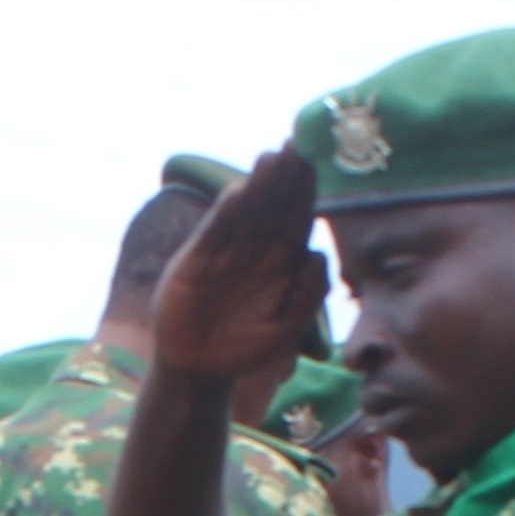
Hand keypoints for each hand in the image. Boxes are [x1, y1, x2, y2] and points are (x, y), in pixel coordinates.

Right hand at [151, 150, 327, 383]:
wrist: (199, 370)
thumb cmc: (245, 350)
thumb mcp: (284, 330)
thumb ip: (306, 297)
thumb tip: (318, 254)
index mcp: (281, 263)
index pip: (296, 217)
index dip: (305, 190)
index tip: (317, 162)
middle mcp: (254, 250)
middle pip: (273, 206)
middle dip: (284, 177)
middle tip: (296, 145)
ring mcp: (225, 252)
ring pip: (245, 213)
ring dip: (257, 186)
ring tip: (270, 158)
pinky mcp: (197, 261)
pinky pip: (214, 233)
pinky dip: (224, 214)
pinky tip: (237, 193)